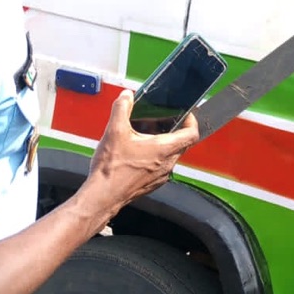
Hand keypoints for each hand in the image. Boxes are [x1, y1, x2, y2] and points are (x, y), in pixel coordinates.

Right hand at [83, 90, 199, 219]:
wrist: (102, 196)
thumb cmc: (111, 169)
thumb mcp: (114, 131)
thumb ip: (122, 108)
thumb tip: (126, 96)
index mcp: (164, 149)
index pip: (192, 134)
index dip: (191, 121)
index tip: (185, 114)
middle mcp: (167, 164)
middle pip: (181, 143)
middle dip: (172, 130)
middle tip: (158, 122)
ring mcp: (161, 176)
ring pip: (170, 155)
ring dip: (162, 143)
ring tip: (144, 136)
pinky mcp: (152, 184)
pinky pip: (161, 166)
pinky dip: (155, 156)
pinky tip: (136, 153)